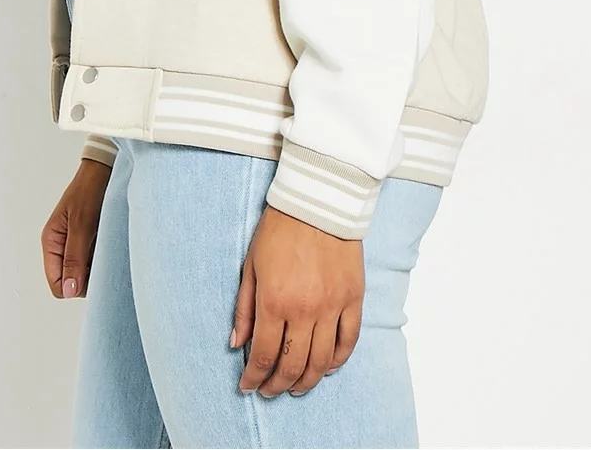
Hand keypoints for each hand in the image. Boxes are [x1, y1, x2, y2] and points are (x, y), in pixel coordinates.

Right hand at [42, 158, 110, 298]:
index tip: (95, 276)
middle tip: (105, 260)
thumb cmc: (89, 190)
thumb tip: (69, 291)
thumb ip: (74, 258)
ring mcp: (75, 244)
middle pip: (71, 282)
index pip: (57, 284)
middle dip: (88, 278)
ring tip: (109, 249)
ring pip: (84, 273)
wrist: (105, 169)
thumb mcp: (81, 224)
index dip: (75, 287)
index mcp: (51, 242)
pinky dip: (103, 258)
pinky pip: (93, 261)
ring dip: (97, 267)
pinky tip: (112, 245)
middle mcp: (61, 246)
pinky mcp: (89, 240)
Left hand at [232, 204, 364, 396]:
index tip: (248, 386)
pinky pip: (348, 341)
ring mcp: (333, 305)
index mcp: (274, 300)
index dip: (254, 377)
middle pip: (293, 365)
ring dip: (307, 381)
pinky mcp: (354, 298)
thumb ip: (244, 308)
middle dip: (278, 385)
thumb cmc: (279, 228)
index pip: (263, 355)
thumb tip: (236, 344)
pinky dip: (338, 361)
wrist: (318, 199)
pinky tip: (326, 368)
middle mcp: (305, 309)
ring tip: (295, 387)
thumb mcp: (251, 265)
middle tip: (269, 390)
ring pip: (322, 361)